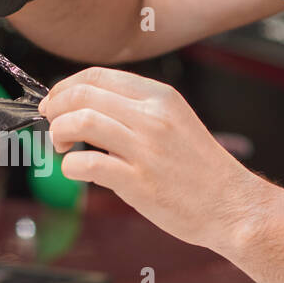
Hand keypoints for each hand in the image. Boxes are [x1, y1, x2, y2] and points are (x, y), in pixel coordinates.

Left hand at [38, 67, 262, 251]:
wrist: (233, 206)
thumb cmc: (200, 170)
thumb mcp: (174, 122)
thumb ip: (135, 112)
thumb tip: (87, 109)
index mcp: (160, 97)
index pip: (98, 76)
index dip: (66, 86)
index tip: (55, 102)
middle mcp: (153, 117)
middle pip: (84, 94)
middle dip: (56, 106)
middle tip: (51, 123)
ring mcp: (146, 149)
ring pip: (82, 121)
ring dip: (59, 132)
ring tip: (61, 146)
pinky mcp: (139, 182)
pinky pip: (88, 164)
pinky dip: (70, 166)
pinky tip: (75, 171)